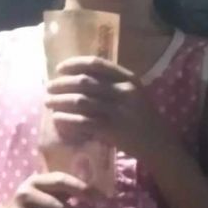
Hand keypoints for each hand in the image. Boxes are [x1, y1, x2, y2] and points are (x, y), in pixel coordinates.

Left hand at [46, 56, 170, 161]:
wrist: (158, 143)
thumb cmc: (142, 118)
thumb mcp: (133, 94)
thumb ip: (112, 84)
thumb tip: (78, 79)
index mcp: (128, 79)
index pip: (97, 64)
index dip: (75, 64)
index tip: (60, 69)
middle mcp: (124, 92)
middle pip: (85, 82)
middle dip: (62, 84)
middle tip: (49, 87)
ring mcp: (119, 111)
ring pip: (81, 101)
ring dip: (60, 101)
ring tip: (48, 102)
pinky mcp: (113, 130)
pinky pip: (83, 122)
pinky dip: (67, 120)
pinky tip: (57, 119)